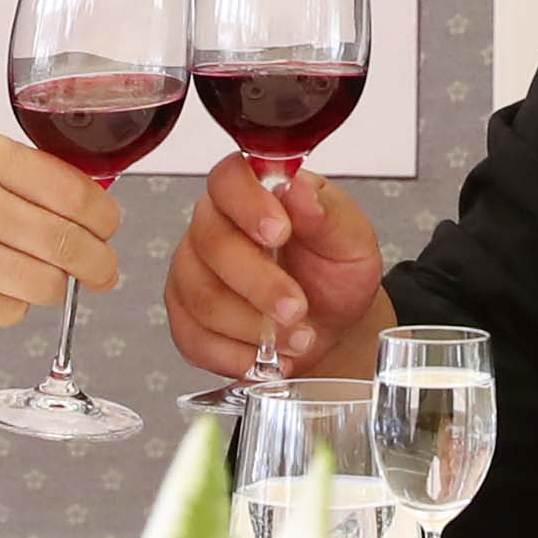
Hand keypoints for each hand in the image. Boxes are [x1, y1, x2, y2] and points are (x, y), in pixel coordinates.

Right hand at [0, 123, 118, 327]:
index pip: (73, 193)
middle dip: (99, 262)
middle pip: (68, 245)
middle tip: (105, 267)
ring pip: (44, 285)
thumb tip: (77, 202)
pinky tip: (1, 287)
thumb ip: (10, 170)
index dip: (104, 216)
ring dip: (57, 286)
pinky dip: (15, 305)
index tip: (110, 225)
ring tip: (52, 278)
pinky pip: (6, 312)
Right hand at [164, 155, 388, 379]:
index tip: (281, 233)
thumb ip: (327, 213)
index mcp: (252, 191)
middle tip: (297, 307)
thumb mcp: (351, 240)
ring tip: (296, 337)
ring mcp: (192, 271)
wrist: (332, 324)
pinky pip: (193, 338)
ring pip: (203, 297)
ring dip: (253, 326)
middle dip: (260, 284)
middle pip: (212, 244)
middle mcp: (213, 225)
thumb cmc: (335, 272)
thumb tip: (299, 190)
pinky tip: (265, 357)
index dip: (248, 205)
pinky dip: (235, 355)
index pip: (228, 179)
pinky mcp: (185, 316)